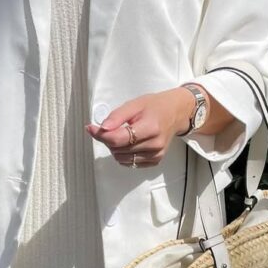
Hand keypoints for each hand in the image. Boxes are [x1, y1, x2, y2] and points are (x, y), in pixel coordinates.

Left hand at [84, 86, 204, 166]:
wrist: (176, 113)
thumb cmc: (156, 106)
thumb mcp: (135, 104)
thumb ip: (117, 116)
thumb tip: (102, 128)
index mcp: (150, 127)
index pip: (118, 139)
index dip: (101, 135)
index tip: (91, 128)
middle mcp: (154, 144)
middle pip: (118, 150)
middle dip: (108, 140)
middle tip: (110, 128)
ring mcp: (155, 155)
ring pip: (122, 159)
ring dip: (115, 148)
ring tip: (121, 134)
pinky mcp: (155, 161)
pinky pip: (130, 163)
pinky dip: (124, 155)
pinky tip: (128, 143)